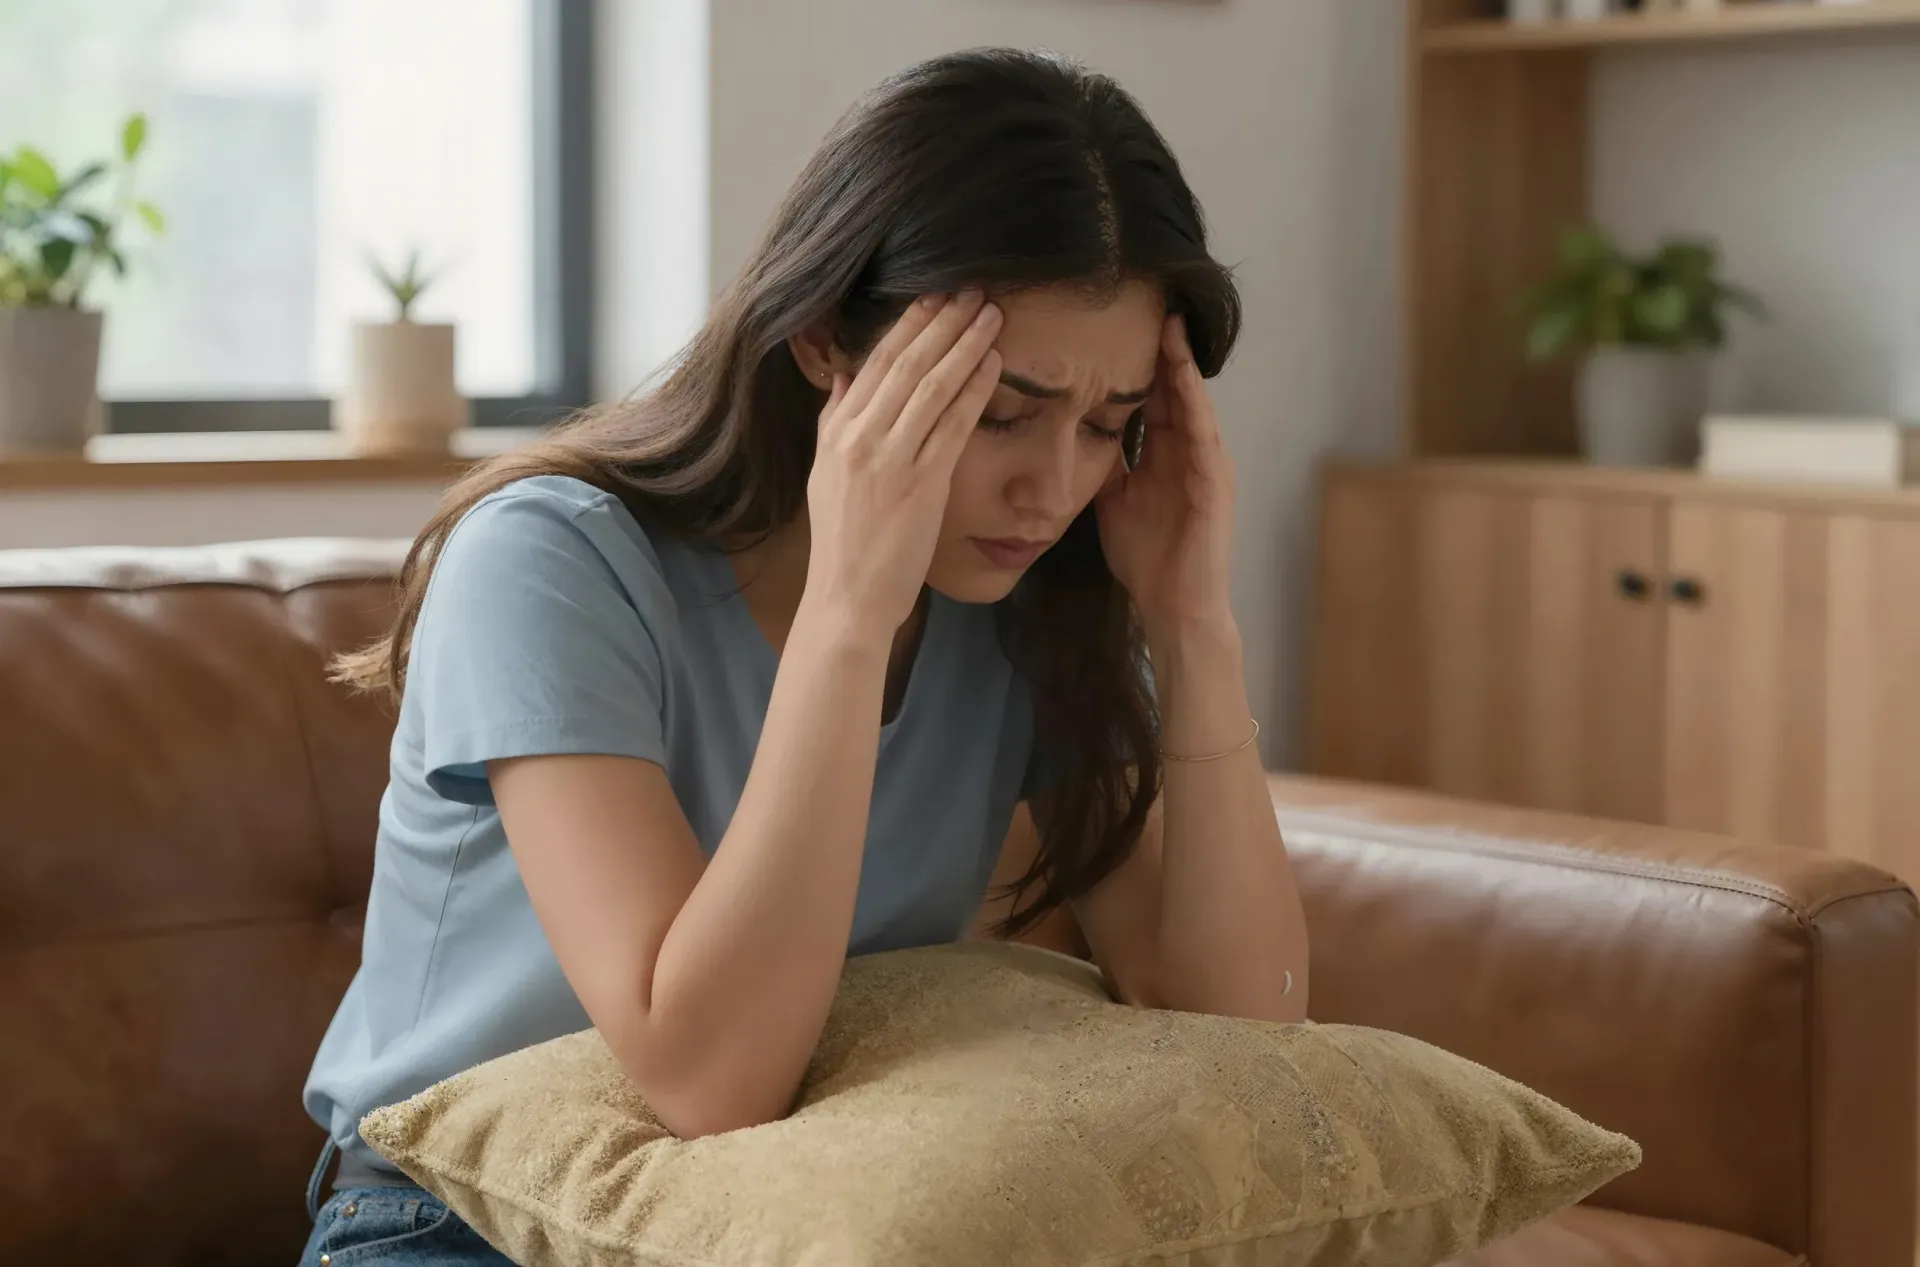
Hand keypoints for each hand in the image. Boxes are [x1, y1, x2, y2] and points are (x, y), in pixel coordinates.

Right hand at [804, 290, 1002, 642]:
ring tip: (989, 313)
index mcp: (837, 433)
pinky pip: (952, 426)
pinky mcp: (920, 485)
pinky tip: (994, 363)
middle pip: (905, 364)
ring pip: (931, 386)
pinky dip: (974, 389)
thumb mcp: (825, 476)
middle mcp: (860, 438)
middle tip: (970, 289)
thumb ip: (833, 423)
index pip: (874, 363)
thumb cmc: (843, 544)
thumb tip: (843, 378)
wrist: (846, 598)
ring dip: (963, 345)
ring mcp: (890, 460)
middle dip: (940, 322)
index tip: (933, 296)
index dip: (907, 326)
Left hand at [1096, 315, 1236, 638]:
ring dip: (1181, 365)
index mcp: (1162, 454)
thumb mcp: (1112, 500)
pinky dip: (1194, 404)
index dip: (1134, 361)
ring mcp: (1206, 464)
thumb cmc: (1147, 558)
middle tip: (1146, 302)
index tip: (1114, 323)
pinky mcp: (1215, 484)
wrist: (1173, 606)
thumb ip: (1101, 465)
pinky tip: (1182, 377)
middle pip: (1171, 389)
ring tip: (1169, 325)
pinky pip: (1204, 435)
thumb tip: (1069, 434)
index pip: (1148, 396)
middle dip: (1160, 349)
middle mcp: (1187, 451)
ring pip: (1191, 403)